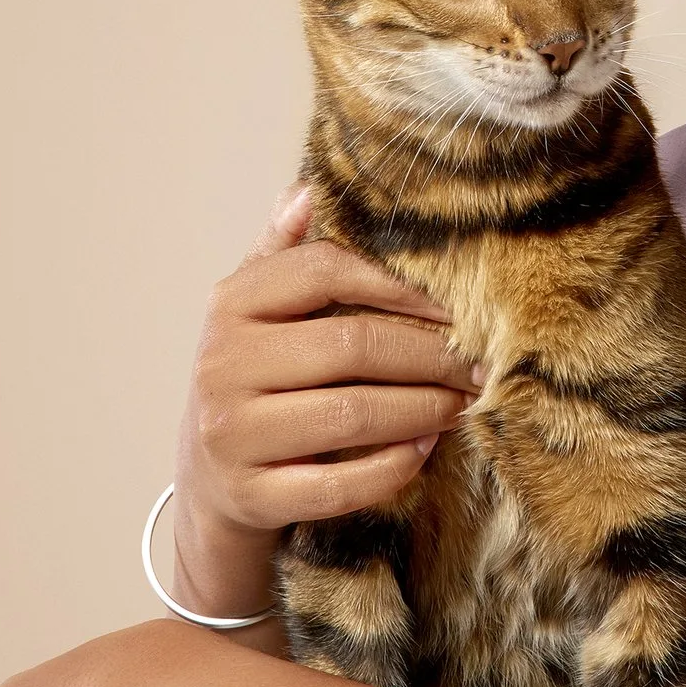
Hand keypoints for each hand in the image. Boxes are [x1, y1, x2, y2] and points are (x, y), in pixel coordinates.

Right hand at [170, 186, 479, 619]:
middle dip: (429, 356)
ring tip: (461, 403)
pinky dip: (392, 466)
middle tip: (476, 365)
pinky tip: (424, 449)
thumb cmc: (255, 379)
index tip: (451, 307)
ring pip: (351, 415)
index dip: (398, 285)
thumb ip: (282, 254)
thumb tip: (306, 191)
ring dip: (422, 409)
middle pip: (351, 346)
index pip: (324, 270)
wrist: (208, 480)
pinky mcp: (252, 495)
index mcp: (231, 305)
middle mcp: (223, 365)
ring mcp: (233, 435)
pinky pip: (337, 484)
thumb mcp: (256, 312)